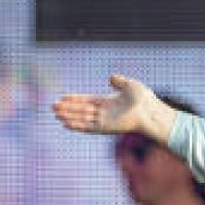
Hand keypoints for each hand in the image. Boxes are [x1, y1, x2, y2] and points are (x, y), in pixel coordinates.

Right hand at [52, 74, 176, 140]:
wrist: (151, 111)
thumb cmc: (144, 99)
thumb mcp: (130, 85)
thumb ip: (119, 82)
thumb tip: (111, 77)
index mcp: (109, 102)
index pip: (88, 100)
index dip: (76, 99)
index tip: (63, 97)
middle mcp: (106, 112)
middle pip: (82, 110)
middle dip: (68, 108)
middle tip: (53, 106)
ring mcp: (105, 120)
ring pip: (82, 118)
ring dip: (69, 116)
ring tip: (56, 114)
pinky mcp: (106, 127)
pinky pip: (88, 127)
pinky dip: (77, 125)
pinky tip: (66, 124)